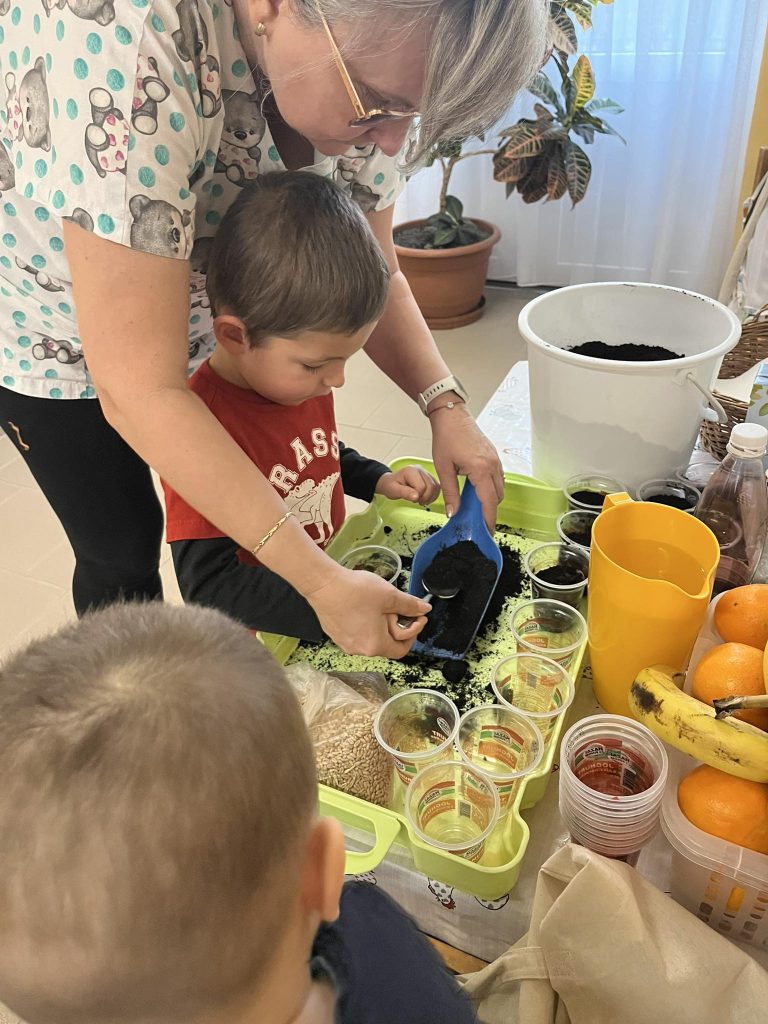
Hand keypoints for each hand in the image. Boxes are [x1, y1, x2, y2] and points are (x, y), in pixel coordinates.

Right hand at [304, 565, 430, 657]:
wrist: (323, 584)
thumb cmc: (355, 591)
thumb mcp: (390, 595)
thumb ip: (410, 605)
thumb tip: (424, 609)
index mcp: (375, 645)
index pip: (402, 649)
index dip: (414, 633)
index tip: (417, 617)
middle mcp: (359, 650)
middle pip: (386, 643)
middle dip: (396, 625)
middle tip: (395, 606)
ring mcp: (345, 643)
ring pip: (371, 637)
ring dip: (380, 624)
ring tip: (379, 604)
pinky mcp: (336, 634)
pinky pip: (357, 632)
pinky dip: (366, 622)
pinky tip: (363, 605)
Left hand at [375, 465, 440, 505]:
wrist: (391, 482)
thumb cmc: (391, 486)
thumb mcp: (393, 491)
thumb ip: (404, 493)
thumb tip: (416, 497)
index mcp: (411, 471)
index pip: (421, 487)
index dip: (418, 497)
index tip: (411, 499)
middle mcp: (420, 470)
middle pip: (432, 486)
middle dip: (425, 498)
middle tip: (417, 501)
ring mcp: (426, 473)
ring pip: (437, 487)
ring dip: (430, 497)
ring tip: (421, 500)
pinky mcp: (430, 478)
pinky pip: (437, 487)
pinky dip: (433, 495)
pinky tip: (425, 499)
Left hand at [430, 403, 503, 529]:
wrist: (452, 416)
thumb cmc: (446, 438)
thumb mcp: (444, 468)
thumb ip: (450, 493)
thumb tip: (453, 513)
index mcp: (480, 469)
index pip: (489, 501)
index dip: (488, 519)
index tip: (486, 531)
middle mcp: (492, 465)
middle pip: (497, 497)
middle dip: (489, 510)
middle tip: (476, 520)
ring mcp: (495, 460)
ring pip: (499, 487)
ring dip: (490, 498)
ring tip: (475, 506)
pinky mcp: (494, 456)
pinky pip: (497, 477)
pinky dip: (490, 487)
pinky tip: (477, 489)